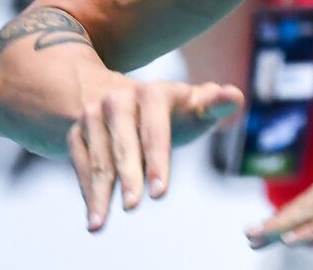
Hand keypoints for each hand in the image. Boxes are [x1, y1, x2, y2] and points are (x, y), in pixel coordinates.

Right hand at [66, 75, 243, 231]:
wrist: (132, 101)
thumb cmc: (176, 111)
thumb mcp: (197, 106)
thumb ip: (216, 105)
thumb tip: (234, 96)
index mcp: (154, 92)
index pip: (155, 129)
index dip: (158, 162)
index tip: (159, 193)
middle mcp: (119, 99)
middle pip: (124, 144)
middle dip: (129, 176)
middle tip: (134, 206)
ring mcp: (94, 113)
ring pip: (97, 156)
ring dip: (99, 190)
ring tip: (101, 221)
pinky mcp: (78, 130)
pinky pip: (79, 160)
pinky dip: (86, 188)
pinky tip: (94, 212)